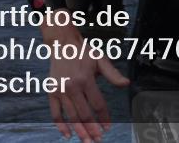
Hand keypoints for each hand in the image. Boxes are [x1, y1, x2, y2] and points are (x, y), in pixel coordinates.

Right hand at [43, 22, 128, 141]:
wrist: (62, 44)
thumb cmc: (84, 52)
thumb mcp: (100, 59)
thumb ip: (113, 74)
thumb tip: (127, 84)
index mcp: (86, 79)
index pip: (97, 104)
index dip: (103, 118)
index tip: (108, 128)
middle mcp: (72, 87)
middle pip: (84, 114)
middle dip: (92, 130)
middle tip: (98, 140)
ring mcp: (60, 91)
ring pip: (71, 116)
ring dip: (79, 131)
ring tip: (87, 141)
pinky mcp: (51, 93)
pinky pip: (55, 113)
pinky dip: (60, 126)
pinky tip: (68, 134)